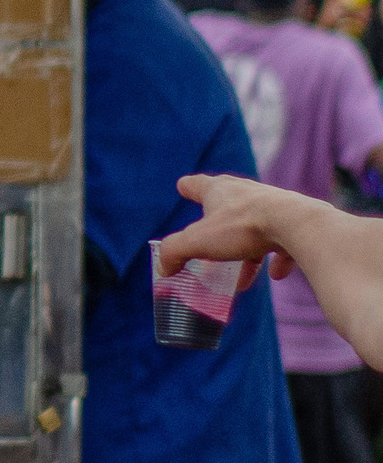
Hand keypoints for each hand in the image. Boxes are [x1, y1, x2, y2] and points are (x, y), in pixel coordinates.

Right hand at [157, 174, 298, 282]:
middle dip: (216, 225)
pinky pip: (283, 243)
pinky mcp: (296, 223)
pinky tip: (275, 275)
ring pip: (254, 229)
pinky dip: (277, 259)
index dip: (188, 188)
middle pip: (226, 207)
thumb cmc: (243, 227)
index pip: (197, 185)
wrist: (298, 225)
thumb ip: (174, 253)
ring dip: (246, 252)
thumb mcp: (197, 242)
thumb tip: (164, 268)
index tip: (183, 187)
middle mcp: (246, 193)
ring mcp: (273, 206)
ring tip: (241, 277)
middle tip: (208, 238)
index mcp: (219, 190)